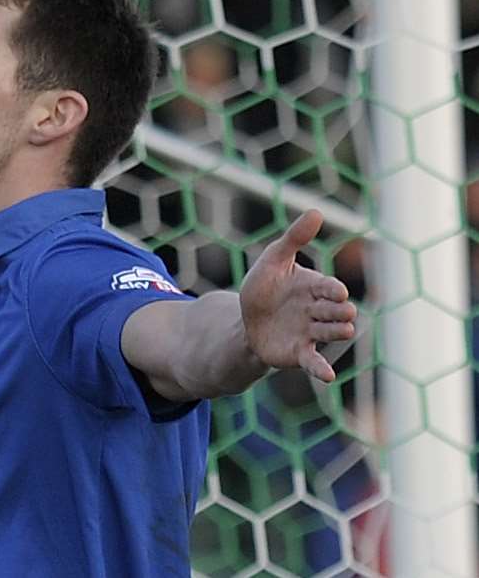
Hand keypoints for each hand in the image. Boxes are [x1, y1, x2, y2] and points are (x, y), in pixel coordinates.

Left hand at [239, 209, 356, 382]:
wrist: (245, 321)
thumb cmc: (263, 287)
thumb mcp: (273, 260)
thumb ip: (294, 239)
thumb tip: (316, 212)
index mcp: (314, 287)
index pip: (329, 287)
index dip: (333, 290)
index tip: (336, 291)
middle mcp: (318, 311)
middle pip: (335, 311)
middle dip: (340, 310)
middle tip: (343, 311)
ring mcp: (310, 333)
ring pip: (330, 333)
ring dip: (337, 331)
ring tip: (344, 330)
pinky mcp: (300, 353)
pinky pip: (314, 362)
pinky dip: (321, 369)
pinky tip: (328, 377)